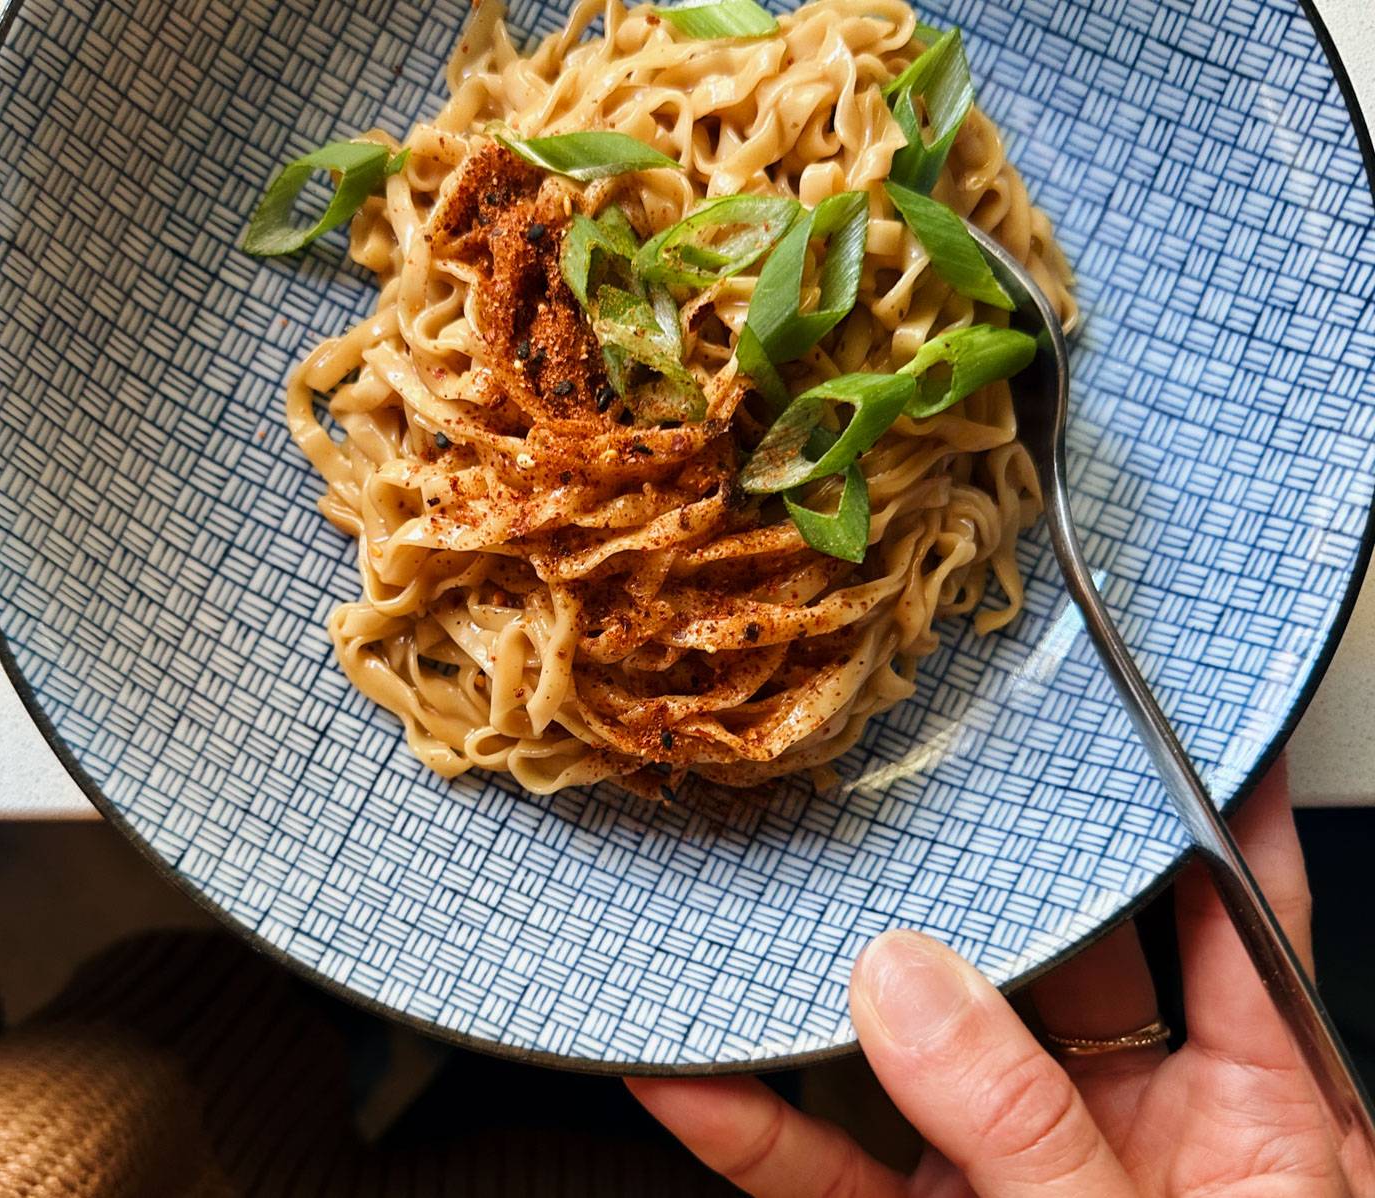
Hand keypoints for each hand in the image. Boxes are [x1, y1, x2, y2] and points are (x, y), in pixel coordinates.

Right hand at [629, 763, 1363, 1195]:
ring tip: (769, 898)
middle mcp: (1139, 1125)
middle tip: (907, 774)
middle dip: (981, 865)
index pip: (1236, 908)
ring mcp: (1024, 1175)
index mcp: (1264, 1114)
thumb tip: (903, 989)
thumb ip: (1020, 1127)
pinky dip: (753, 1129)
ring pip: (918, 1046)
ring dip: (836, 985)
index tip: (1148, 690)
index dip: (1206, 791)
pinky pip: (831, 1168)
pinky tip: (688, 1077)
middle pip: (1058, 948)